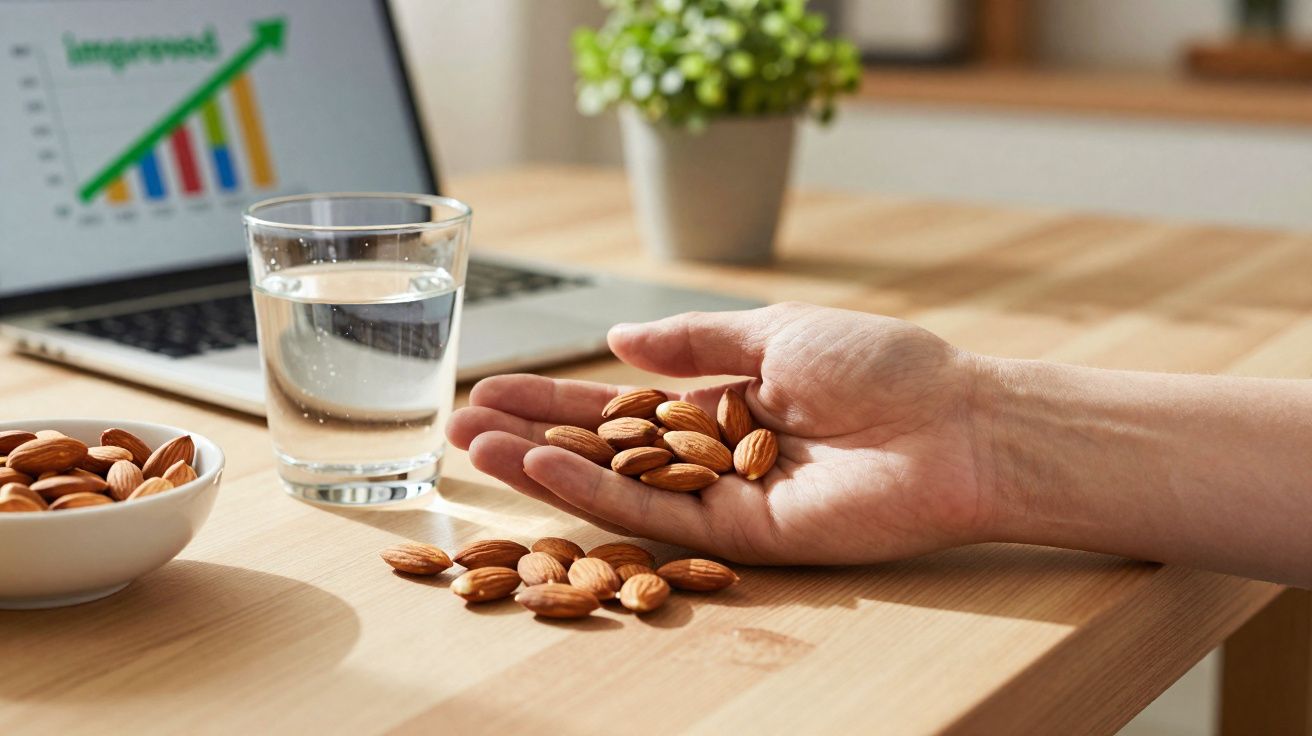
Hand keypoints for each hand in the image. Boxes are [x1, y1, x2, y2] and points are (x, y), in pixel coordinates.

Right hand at [446, 303, 997, 564]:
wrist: (954, 425)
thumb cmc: (883, 368)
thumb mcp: (774, 333)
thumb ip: (694, 342)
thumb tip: (619, 340)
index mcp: (723, 403)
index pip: (623, 404)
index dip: (558, 397)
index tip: (497, 388)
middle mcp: (712, 454)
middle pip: (604, 447)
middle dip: (530, 433)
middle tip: (459, 421)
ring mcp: (721, 497)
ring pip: (615, 483)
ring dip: (539, 464)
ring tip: (472, 442)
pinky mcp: (739, 533)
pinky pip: (654, 512)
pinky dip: (593, 490)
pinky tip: (538, 464)